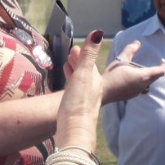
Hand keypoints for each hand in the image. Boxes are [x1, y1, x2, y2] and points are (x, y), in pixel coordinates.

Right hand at [55, 30, 103, 149]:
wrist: (73, 132)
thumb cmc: (79, 102)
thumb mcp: (83, 74)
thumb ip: (89, 54)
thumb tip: (99, 32)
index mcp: (95, 80)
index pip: (90, 63)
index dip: (83, 54)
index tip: (75, 48)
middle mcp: (93, 90)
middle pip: (86, 72)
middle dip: (79, 62)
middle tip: (70, 54)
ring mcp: (85, 101)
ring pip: (80, 82)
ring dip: (74, 72)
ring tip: (66, 65)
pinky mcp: (76, 110)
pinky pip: (74, 92)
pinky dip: (70, 84)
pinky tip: (66, 88)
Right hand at [101, 40, 164, 103]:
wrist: (102, 92)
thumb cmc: (112, 75)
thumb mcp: (121, 60)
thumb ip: (130, 50)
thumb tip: (137, 42)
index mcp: (143, 76)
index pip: (159, 71)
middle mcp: (143, 85)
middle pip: (155, 77)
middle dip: (161, 71)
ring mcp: (137, 91)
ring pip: (149, 83)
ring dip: (153, 76)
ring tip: (154, 71)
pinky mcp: (132, 95)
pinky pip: (143, 87)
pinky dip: (145, 81)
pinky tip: (139, 79)